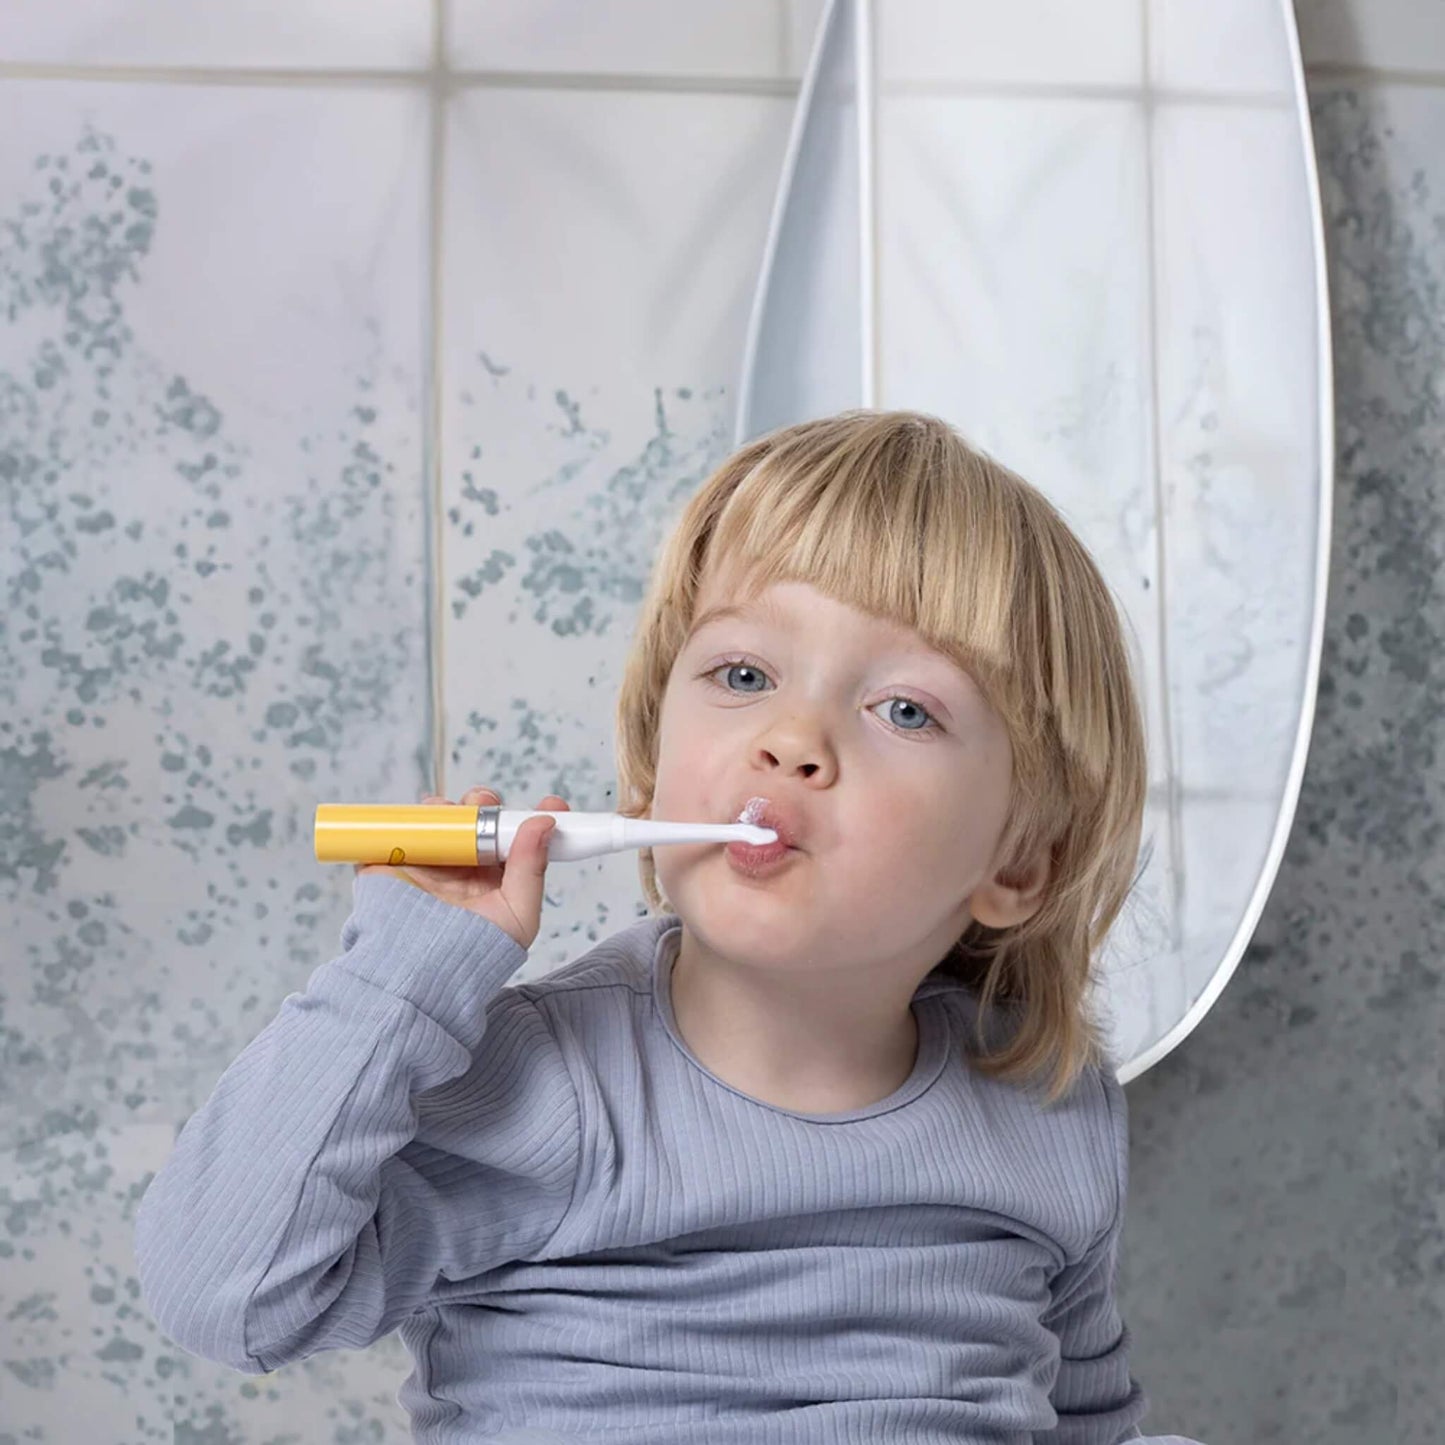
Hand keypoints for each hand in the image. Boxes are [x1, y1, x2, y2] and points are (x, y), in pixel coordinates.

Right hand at [355, 786, 567, 948]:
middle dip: (483, 804)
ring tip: (450, 814)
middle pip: (475, 821)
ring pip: (440, 820)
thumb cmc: (472, 955)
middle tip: (484, 805)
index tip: (551, 803)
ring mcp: (428, 863)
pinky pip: (402, 829)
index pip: (516, 840)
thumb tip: (545, 823)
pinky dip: (411, 818)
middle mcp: (463, 867)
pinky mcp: (394, 862)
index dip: (531, 818)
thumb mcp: (517, 915)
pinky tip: (422, 820)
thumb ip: (531, 869)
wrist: (416, 971)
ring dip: (448, 808)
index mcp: (495, 878)